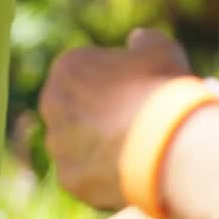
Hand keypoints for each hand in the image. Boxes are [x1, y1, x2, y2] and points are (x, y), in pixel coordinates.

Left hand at [40, 29, 191, 208]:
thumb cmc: (163, 92)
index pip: (83, 72)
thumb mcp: (162, 52)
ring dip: (95, 145)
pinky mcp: (68, 178)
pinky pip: (84, 174)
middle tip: (129, 121)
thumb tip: (137, 40)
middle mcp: (52, 104)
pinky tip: (128, 171)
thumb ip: (145, 42)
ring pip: (75, 143)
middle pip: (73, 108)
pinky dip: (102, 174)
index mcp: (68, 67)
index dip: (110, 80)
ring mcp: (57, 144)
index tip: (132, 89)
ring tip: (132, 149)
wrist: (166, 146)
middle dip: (95, 113)